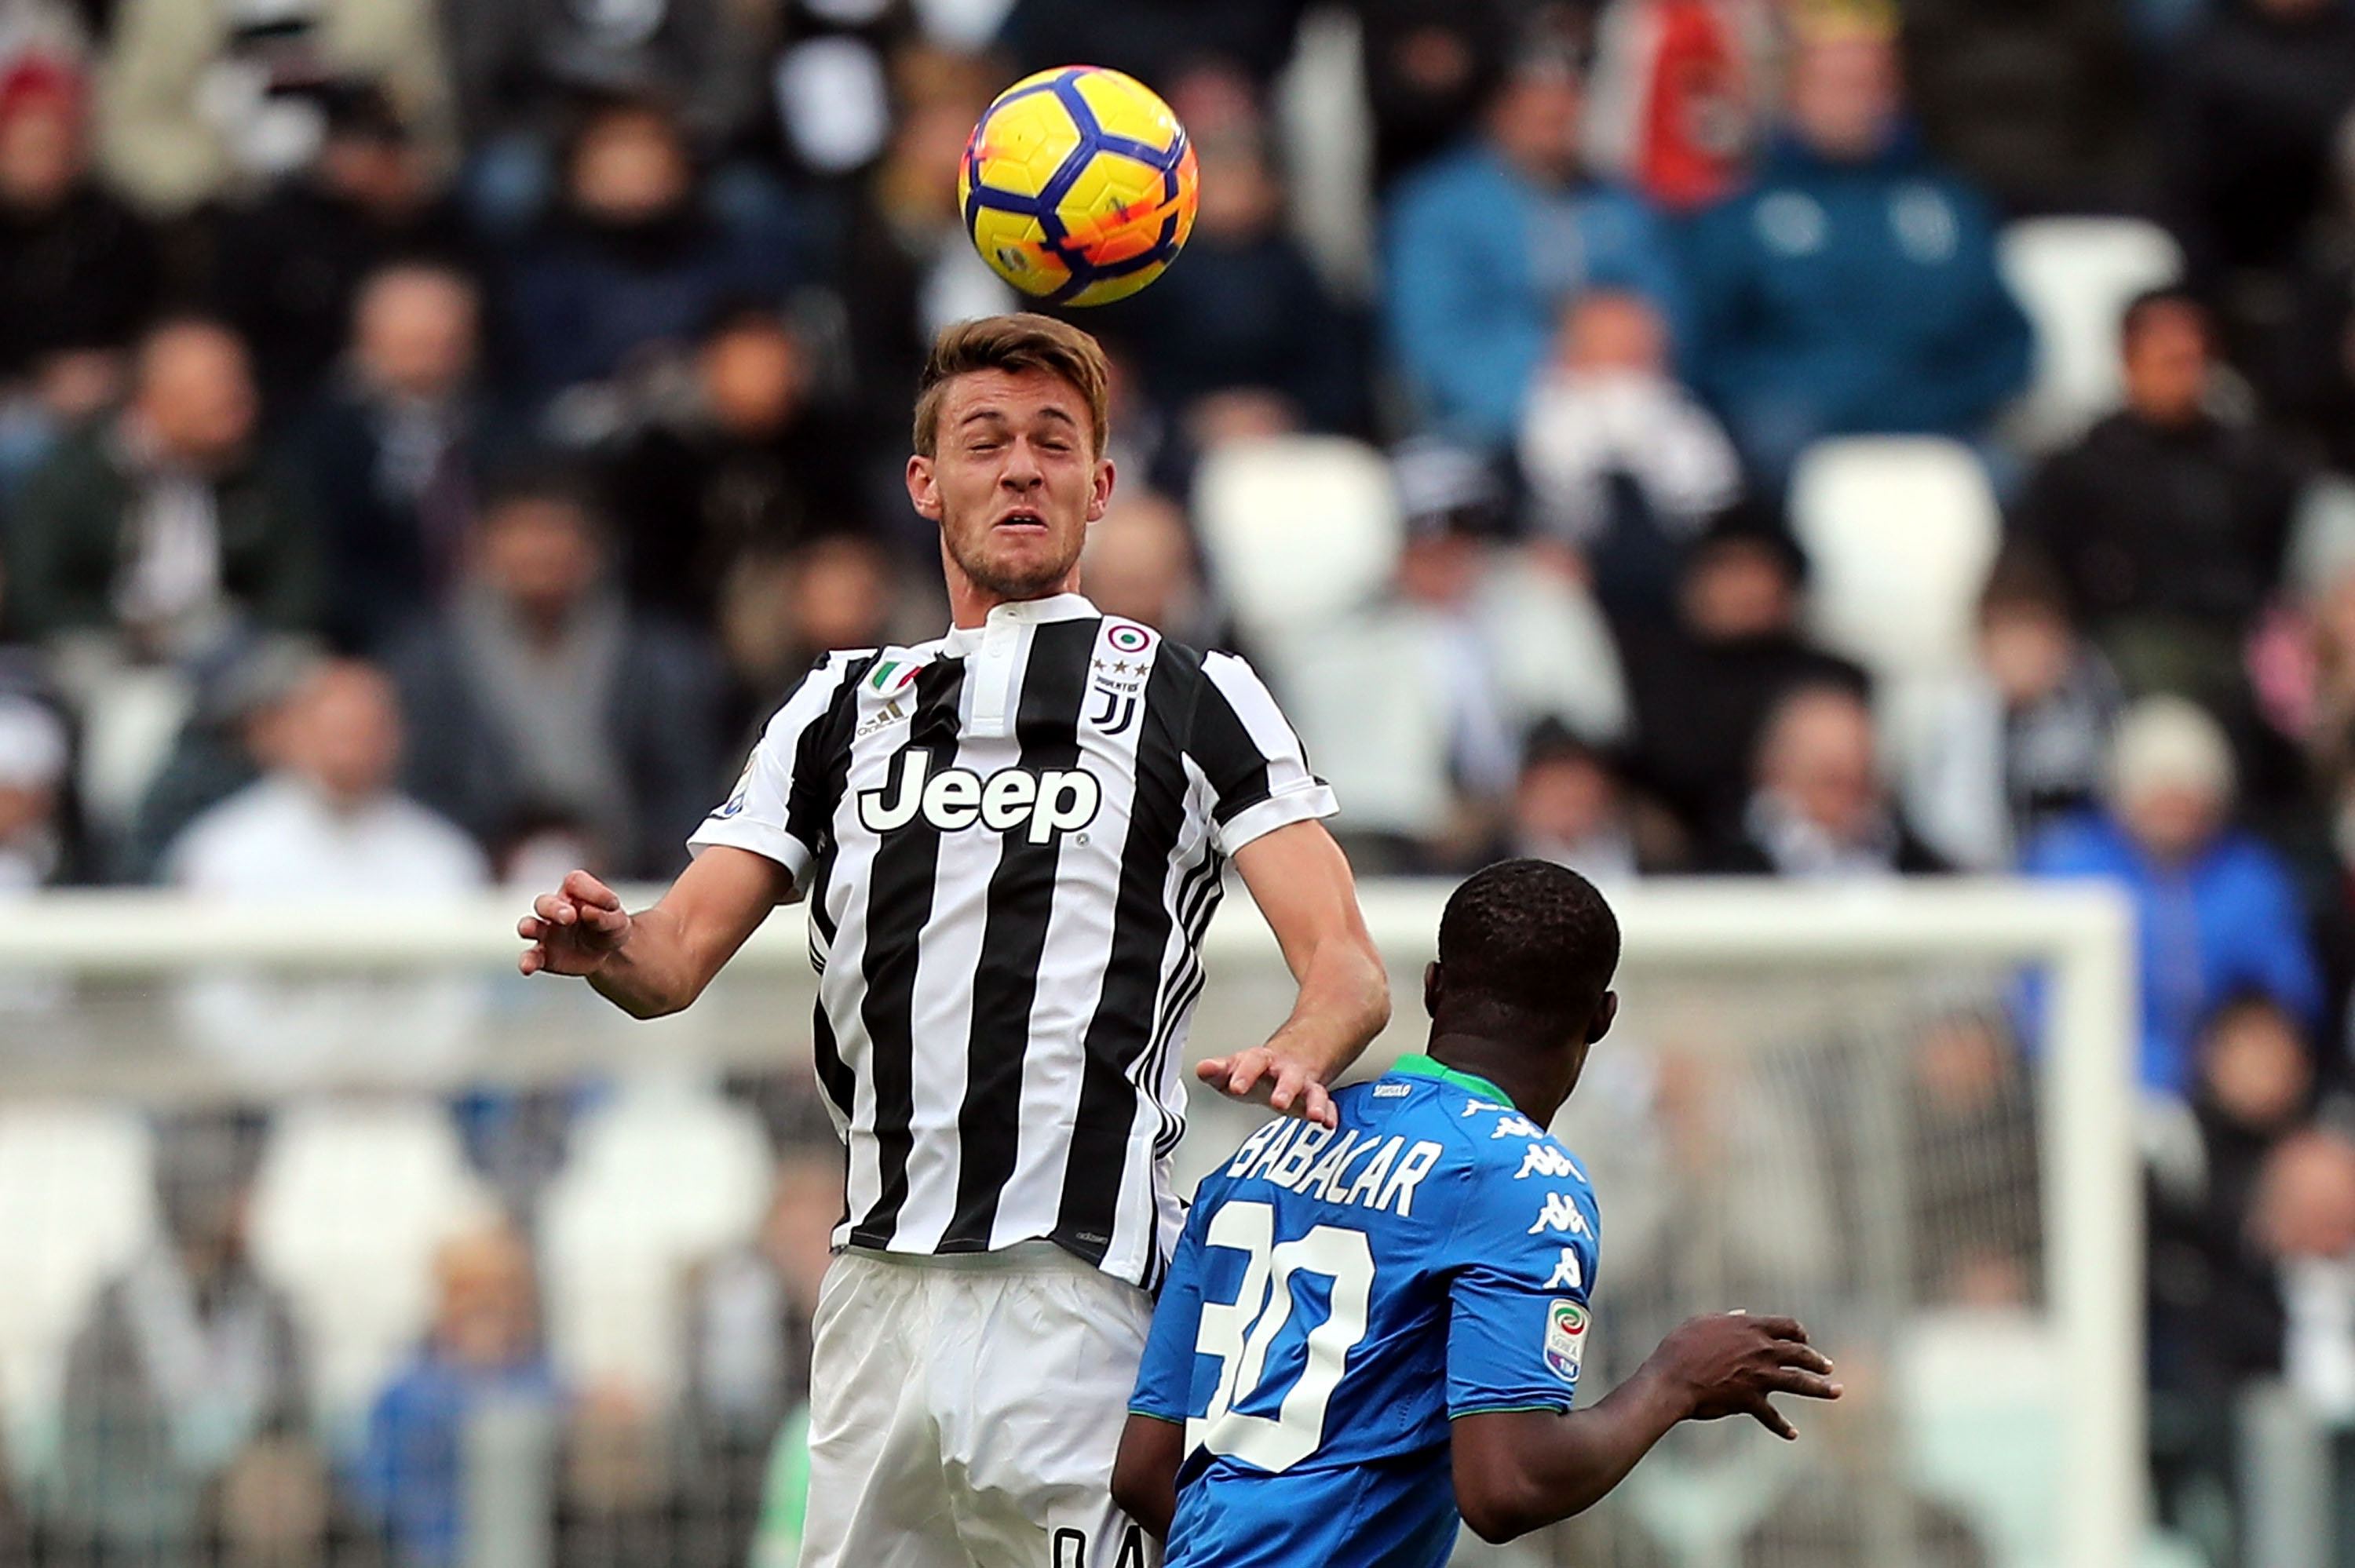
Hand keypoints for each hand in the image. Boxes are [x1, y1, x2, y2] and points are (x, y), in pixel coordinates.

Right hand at [518, 870, 631, 977]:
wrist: (609, 955)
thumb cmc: (610, 928)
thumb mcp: (618, 921)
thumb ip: (605, 915)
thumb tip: (586, 911)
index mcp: (576, 892)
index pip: (576, 882)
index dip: (592, 891)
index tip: (612, 904)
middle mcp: (556, 908)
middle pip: (545, 902)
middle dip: (554, 908)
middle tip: (569, 917)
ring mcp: (546, 932)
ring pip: (530, 925)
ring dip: (528, 926)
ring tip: (528, 929)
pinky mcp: (543, 956)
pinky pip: (531, 957)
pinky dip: (527, 961)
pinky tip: (527, 967)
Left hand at [1197, 1042, 1338, 1128]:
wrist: (1294, 1056)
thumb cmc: (1260, 1068)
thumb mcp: (1236, 1067)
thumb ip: (1219, 1071)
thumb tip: (1202, 1068)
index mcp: (1262, 1061)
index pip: (1253, 1062)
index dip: (1245, 1074)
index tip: (1236, 1086)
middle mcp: (1285, 1071)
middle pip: (1288, 1077)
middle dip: (1285, 1089)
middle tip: (1279, 1102)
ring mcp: (1303, 1084)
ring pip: (1312, 1091)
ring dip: (1314, 1103)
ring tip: (1315, 1116)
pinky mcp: (1315, 1098)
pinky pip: (1328, 1104)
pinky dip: (1329, 1114)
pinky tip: (1329, 1123)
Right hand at [1652, 1313, 1841, 1439]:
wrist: (1671, 1380)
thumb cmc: (1680, 1348)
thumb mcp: (1702, 1323)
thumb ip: (1726, 1319)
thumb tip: (1741, 1314)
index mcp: (1750, 1328)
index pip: (1787, 1326)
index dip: (1798, 1333)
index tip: (1804, 1339)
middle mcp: (1761, 1351)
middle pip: (1800, 1354)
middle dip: (1817, 1361)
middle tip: (1829, 1367)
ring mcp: (1759, 1377)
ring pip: (1799, 1382)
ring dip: (1820, 1388)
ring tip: (1837, 1391)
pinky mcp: (1751, 1401)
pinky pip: (1772, 1417)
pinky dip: (1782, 1426)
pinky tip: (1792, 1434)